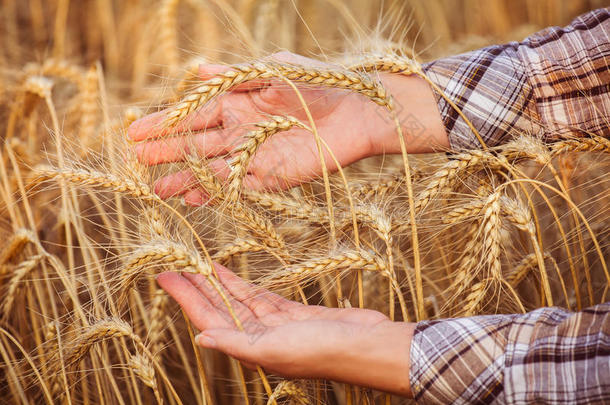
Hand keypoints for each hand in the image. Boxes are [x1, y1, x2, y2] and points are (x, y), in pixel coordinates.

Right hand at [128, 52, 447, 204]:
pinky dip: (214, 193)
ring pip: (211, 170)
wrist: (357, 110)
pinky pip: (237, 187)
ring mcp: (254, 155)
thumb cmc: (316, 83)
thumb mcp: (272, 70)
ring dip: (184, 179)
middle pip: (196, 145)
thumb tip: (197, 70)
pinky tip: (192, 199)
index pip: (192, 115)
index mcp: (237, 102)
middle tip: (136, 162)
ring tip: (156, 191)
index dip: (164, 123)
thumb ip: (235, 76)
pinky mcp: (272, 177)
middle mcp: (241, 130)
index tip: (134, 132)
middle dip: (166, 152)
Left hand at [157, 263, 413, 396]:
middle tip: (172, 264)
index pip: (208, 318)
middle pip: (218, 306)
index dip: (185, 298)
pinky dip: (242, 284)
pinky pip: (259, 295)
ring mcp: (274, 324)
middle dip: (195, 287)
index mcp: (250, 347)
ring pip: (237, 299)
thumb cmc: (321, 351)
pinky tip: (228, 275)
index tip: (165, 277)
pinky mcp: (292, 312)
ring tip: (195, 264)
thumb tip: (202, 339)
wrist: (365, 344)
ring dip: (216, 282)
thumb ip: (237, 343)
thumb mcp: (273, 350)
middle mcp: (257, 336)